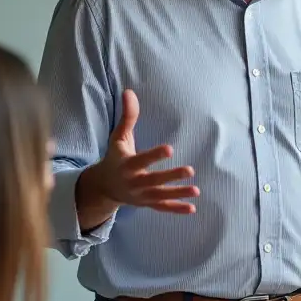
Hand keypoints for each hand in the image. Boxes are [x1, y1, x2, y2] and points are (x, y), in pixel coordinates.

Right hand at [87, 89, 199, 213]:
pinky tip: (192, 208)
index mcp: (126, 165)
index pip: (141, 160)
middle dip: (171, 176)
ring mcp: (141, 195)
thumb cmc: (115, 157)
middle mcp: (134, 182)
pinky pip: (162, 208)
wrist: (103, 187)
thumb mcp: (118, 138)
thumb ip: (128, 117)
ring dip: (178, 194)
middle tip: (190, 170)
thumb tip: (129, 91)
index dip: (154, 155)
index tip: (170, 149)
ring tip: (196, 190)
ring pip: (161, 196)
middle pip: (154, 180)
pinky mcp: (147, 204)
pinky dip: (176, 209)